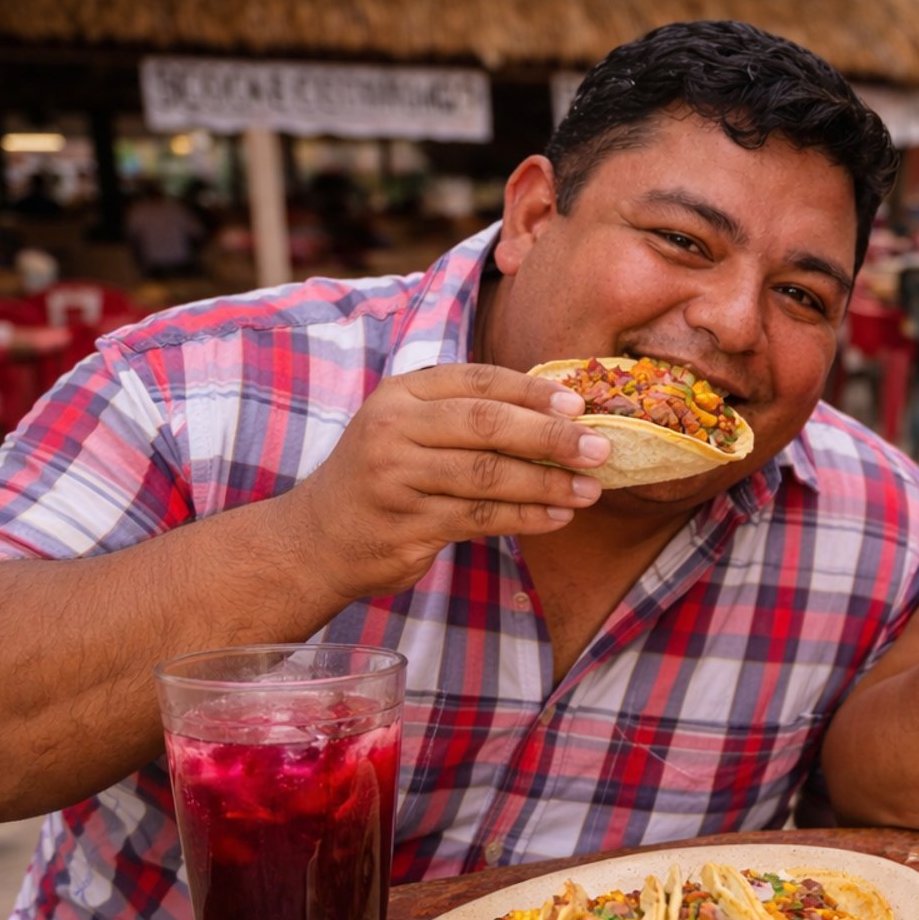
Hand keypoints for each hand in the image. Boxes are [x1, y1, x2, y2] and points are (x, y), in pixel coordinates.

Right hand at [284, 364, 609, 599]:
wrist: (319, 538)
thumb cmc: (387, 477)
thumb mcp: (412, 429)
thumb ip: (469, 416)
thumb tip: (561, 415)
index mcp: (401, 394)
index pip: (476, 381)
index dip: (531, 391)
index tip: (580, 403)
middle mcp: (393, 429)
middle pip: (485, 424)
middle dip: (550, 435)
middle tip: (598, 448)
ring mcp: (396, 478)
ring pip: (487, 475)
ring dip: (547, 483)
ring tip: (589, 490)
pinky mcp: (406, 525)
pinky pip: (479, 518)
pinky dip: (525, 517)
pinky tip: (557, 517)